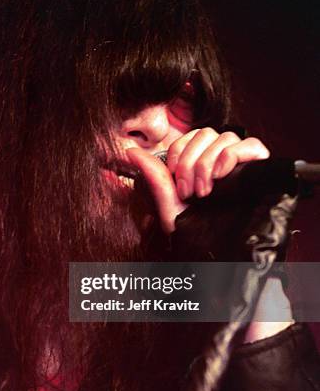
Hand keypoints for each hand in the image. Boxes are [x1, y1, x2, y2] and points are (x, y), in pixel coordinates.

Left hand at [127, 128, 293, 342]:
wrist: (220, 256)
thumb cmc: (196, 233)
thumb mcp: (170, 204)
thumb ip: (154, 176)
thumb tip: (131, 152)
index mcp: (202, 163)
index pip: (190, 137)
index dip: (179, 155)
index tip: (178, 186)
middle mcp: (223, 160)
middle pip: (206, 133)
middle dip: (191, 161)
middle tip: (190, 192)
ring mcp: (243, 163)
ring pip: (226, 137)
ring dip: (208, 162)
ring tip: (205, 191)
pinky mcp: (260, 168)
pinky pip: (249, 144)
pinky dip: (231, 155)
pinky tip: (222, 176)